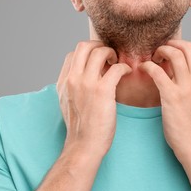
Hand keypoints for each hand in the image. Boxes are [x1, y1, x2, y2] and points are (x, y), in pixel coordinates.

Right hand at [57, 41, 131, 157]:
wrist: (84, 145)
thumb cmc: (80, 128)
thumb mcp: (68, 103)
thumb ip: (72, 87)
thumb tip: (81, 76)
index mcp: (63, 82)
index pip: (72, 55)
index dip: (87, 53)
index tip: (98, 60)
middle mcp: (72, 79)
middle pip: (83, 46)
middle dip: (98, 45)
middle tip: (108, 55)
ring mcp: (86, 84)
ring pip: (99, 52)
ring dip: (111, 53)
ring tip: (117, 63)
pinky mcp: (102, 91)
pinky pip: (116, 68)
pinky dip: (124, 67)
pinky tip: (127, 73)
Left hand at [139, 40, 190, 161]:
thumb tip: (184, 74)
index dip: (185, 50)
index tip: (174, 56)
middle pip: (188, 48)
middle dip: (172, 44)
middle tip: (161, 51)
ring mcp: (188, 88)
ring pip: (174, 54)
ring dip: (161, 51)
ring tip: (153, 58)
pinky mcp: (172, 97)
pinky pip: (158, 71)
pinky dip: (148, 66)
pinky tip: (143, 69)